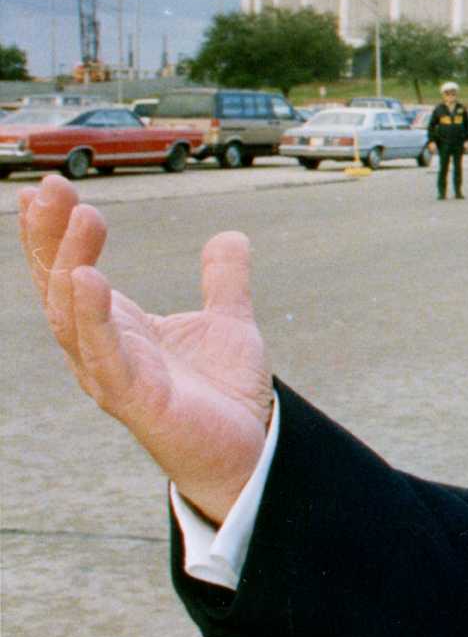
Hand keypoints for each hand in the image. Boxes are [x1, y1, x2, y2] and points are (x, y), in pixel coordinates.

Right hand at [19, 175, 272, 524]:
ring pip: (73, 316)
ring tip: (81, 218)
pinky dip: (92, 318)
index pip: (71, 271)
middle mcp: (102, 348)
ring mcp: (112, 373)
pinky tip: (88, 279)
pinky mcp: (133, 398)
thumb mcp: (228, 323)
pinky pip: (103, 355)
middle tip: (53, 187)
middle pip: (60, 285)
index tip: (50, 187)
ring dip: (71, 264)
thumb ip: (224, 280)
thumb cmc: (222, 393)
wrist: (248, 449)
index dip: (55, 232)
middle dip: (50, 237)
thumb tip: (230, 236)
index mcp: (117, 326)